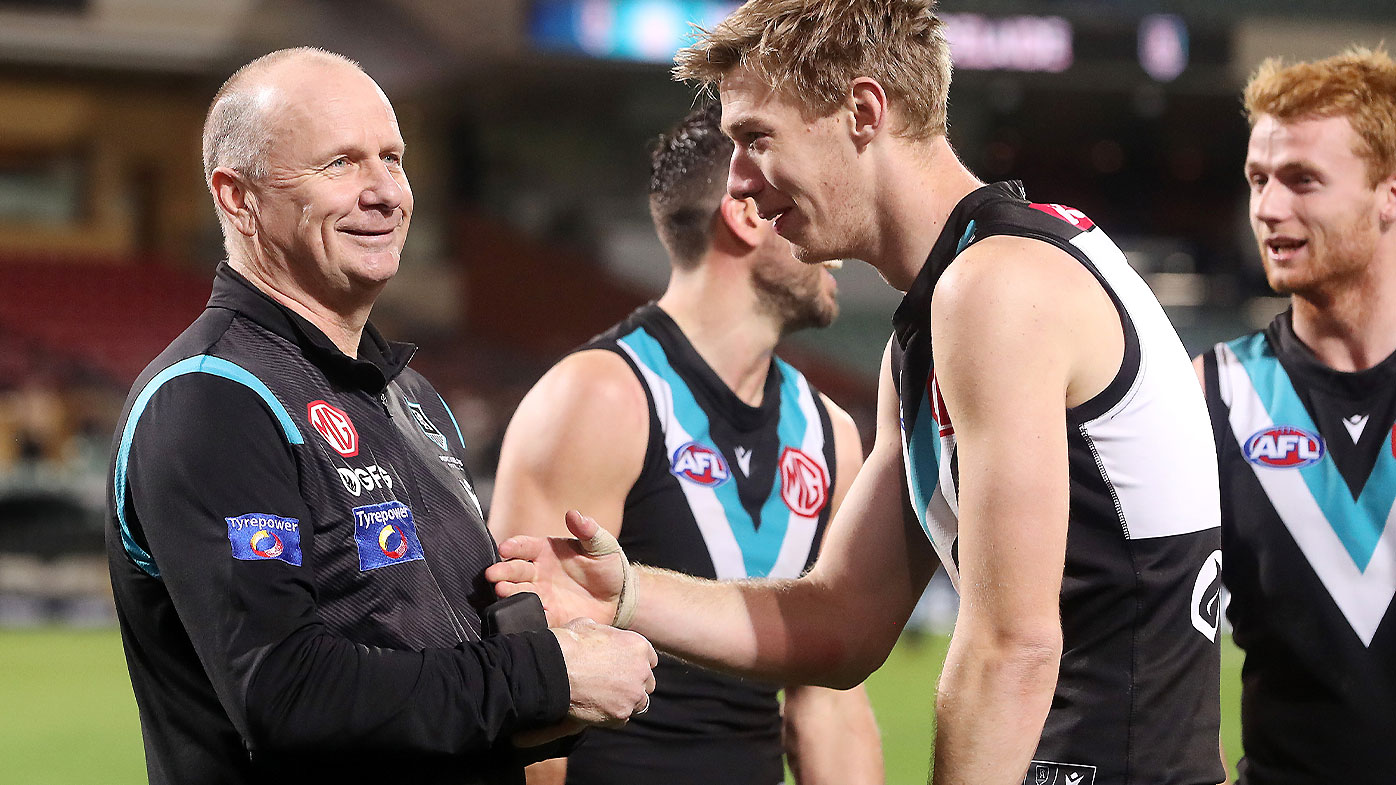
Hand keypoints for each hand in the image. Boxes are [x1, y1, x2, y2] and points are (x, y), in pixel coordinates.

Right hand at [487, 511, 625, 625]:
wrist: (620, 597)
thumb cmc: (608, 566)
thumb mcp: (601, 545)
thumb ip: (587, 530)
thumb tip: (574, 514)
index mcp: (546, 551)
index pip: (525, 546)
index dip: (514, 546)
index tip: (504, 548)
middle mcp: (539, 572)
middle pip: (515, 570)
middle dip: (503, 571)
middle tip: (492, 574)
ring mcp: (543, 594)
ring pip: (519, 592)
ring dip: (508, 592)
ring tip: (501, 591)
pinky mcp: (550, 614)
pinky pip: (535, 615)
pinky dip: (526, 615)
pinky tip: (519, 615)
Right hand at [513, 616, 655, 747]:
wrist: (554, 669)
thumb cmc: (569, 644)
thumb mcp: (589, 626)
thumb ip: (604, 634)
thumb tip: (598, 636)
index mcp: (638, 646)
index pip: (649, 660)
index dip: (636, 664)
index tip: (624, 668)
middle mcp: (642, 671)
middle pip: (647, 683)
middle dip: (634, 684)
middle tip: (615, 685)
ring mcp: (633, 694)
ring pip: (639, 702)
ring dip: (626, 701)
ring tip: (606, 699)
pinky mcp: (620, 714)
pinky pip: (622, 718)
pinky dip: (612, 715)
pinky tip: (598, 708)